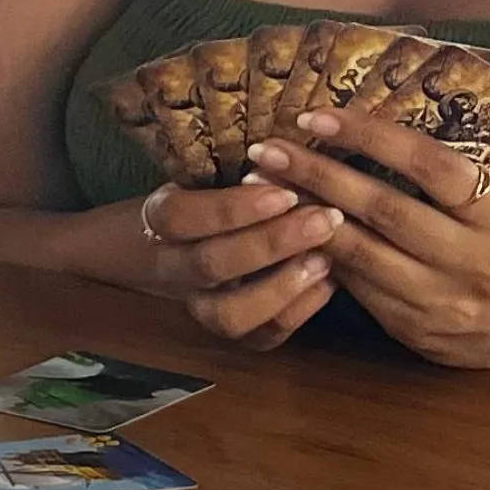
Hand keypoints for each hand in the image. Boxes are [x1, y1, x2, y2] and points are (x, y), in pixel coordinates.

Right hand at [128, 172, 348, 349]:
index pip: (180, 217)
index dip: (231, 208)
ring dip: (282, 287)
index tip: (282, 191)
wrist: (174, 248)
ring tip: (327, 259)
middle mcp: (174, 268)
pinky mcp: (233, 334)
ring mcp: (201, 306)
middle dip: (271, 243)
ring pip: (230, 315)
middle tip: (323, 219)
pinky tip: (329, 280)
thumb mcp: (207, 175)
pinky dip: (299, 311)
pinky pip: (262, 336)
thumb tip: (296, 154)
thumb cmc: (206, 196)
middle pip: (211, 265)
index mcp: (160, 219)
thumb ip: (241, 172)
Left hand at [242, 111, 489, 371]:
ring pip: (361, 252)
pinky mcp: (414, 330)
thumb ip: (437, 174)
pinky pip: (355, 287)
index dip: (371, 138)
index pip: (432, 166)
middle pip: (385, 209)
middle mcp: (476, 260)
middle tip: (268, 151)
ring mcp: (444, 302)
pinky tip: (283, 230)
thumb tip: (351, 127)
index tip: (318, 117)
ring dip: (303, 216)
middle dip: (318, 175)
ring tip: (261, 186)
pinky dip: (317, 254)